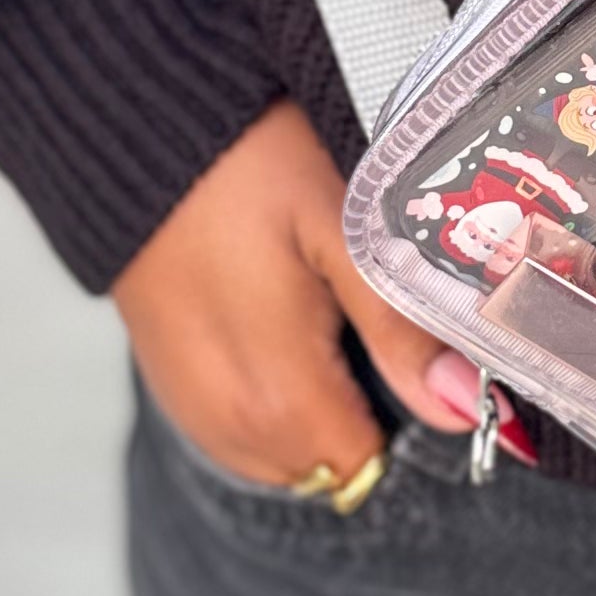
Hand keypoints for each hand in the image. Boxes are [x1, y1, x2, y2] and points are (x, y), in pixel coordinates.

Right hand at [111, 102, 482, 489]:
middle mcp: (226, 425)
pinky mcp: (168, 383)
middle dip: (359, 415)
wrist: (131, 126)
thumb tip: (464, 407)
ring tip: (319, 319)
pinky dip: (268, 399)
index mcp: (277, 398)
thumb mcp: (344, 228)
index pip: (365, 464)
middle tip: (362, 320)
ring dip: (315, 412)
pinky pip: (236, 431)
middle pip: (325, 469)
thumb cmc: (247, 165)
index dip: (401, 414)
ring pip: (281, 457)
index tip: (408, 348)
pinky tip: (276, 328)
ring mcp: (189, 408)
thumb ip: (400, 326)